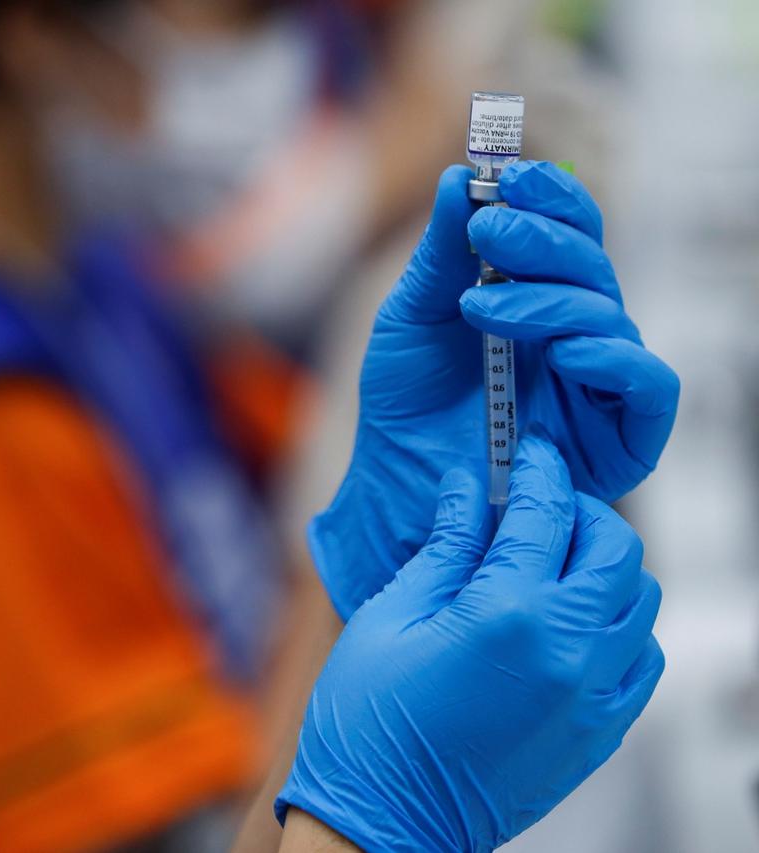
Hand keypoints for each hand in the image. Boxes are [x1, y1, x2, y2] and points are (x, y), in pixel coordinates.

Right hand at [278, 437, 663, 852]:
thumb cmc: (367, 724)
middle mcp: (567, 652)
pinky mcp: (600, 733)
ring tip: (553, 564)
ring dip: (604, 568)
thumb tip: (466, 491)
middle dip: (581, 512)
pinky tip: (570, 623)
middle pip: (615, 549)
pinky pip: (642, 659)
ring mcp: (593, 698)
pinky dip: (619, 626)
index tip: (528, 452)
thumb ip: (443, 547)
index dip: (537, 470)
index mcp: (505, 614)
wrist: (381, 824)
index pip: (545, 513)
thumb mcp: (389, 617)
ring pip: (641, 601)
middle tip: (540, 506)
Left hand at [311, 161, 678, 618]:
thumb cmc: (405, 405)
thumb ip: (439, 254)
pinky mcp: (620, 440)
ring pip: (611, 318)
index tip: (510, 173)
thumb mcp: (410, 318)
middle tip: (486, 229)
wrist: (394, 488)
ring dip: (549, 300)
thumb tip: (458, 178)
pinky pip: (647, 387)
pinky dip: (613, 360)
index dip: (552, 196)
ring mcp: (599, 385)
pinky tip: (563, 353)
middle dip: (541, 239)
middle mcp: (576, 335)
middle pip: (592, 267)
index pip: (569, 231)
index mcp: (536, 298)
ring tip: (480, 305)